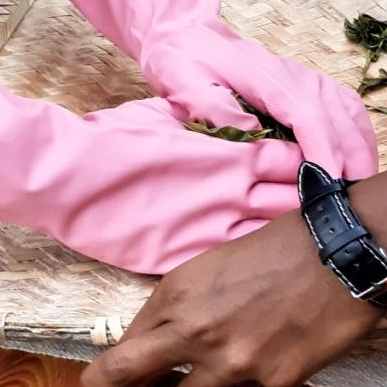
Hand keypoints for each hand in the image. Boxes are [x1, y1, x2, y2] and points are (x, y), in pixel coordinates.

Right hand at [73, 96, 305, 272]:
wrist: (67, 177)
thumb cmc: (113, 137)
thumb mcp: (168, 114)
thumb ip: (209, 121)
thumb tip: (239, 122)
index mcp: (229, 157)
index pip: (293, 164)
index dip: (308, 167)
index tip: (316, 171)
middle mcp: (229, 198)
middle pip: (291, 207)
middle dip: (306, 208)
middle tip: (319, 215)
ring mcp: (209, 235)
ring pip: (267, 243)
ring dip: (282, 243)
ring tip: (294, 249)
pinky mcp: (186, 263)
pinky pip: (228, 269)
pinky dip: (243, 269)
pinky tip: (249, 272)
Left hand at [82, 207, 380, 386]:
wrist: (338, 255)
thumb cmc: (276, 249)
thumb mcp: (213, 266)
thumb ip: (185, 305)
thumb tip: (168, 339)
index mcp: (177, 293)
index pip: (129, 341)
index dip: (110, 367)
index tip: (97, 382)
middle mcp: (195, 331)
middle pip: (132, 371)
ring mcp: (234, 363)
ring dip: (203, 381)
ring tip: (236, 348)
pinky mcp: (272, 382)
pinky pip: (254, 386)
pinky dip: (262, 370)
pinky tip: (285, 340)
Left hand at [141, 24, 377, 179]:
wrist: (188, 34)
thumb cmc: (184, 62)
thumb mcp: (186, 84)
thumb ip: (217, 109)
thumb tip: (255, 135)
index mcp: (267, 76)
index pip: (308, 116)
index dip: (323, 153)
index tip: (327, 188)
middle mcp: (296, 75)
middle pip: (338, 121)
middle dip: (350, 164)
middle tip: (348, 209)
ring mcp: (309, 78)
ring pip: (350, 117)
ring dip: (361, 155)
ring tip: (358, 197)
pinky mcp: (313, 86)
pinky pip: (349, 111)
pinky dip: (360, 140)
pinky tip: (358, 167)